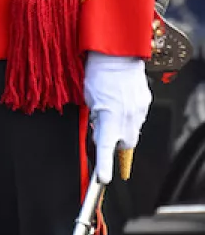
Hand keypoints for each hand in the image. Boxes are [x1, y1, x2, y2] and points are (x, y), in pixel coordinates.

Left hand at [83, 52, 150, 182]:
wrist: (118, 54)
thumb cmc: (98, 75)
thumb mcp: (89, 101)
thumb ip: (95, 120)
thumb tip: (100, 131)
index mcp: (109, 118)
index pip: (105, 149)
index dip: (104, 167)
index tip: (103, 180)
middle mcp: (127, 118)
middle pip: (125, 144)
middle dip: (117, 145)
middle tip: (106, 134)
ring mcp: (139, 111)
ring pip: (133, 130)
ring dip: (123, 127)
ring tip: (112, 108)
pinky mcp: (145, 103)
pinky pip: (138, 116)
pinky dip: (130, 114)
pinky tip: (121, 100)